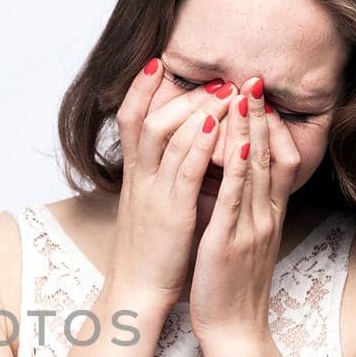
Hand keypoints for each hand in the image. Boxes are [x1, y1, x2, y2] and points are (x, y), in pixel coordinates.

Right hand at [104, 58, 227, 308]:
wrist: (137, 293)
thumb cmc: (150, 256)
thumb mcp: (152, 210)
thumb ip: (163, 182)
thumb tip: (182, 160)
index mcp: (135, 178)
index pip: (129, 121)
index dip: (140, 90)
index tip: (158, 63)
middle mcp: (140, 179)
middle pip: (149, 118)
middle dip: (180, 93)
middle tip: (214, 77)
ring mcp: (153, 193)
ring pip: (168, 137)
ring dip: (198, 109)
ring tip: (226, 90)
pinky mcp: (172, 211)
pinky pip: (185, 169)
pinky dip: (201, 143)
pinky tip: (220, 124)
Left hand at [188, 74, 304, 353]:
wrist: (233, 331)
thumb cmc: (232, 288)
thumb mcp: (244, 241)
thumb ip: (246, 210)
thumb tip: (238, 182)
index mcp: (268, 215)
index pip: (280, 160)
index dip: (272, 127)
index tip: (260, 97)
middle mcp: (266, 216)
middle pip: (272, 155)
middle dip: (262, 116)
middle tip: (255, 78)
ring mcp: (251, 227)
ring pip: (256, 168)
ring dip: (250, 128)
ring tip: (244, 94)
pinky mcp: (230, 241)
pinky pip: (235, 196)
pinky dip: (235, 166)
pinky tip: (232, 140)